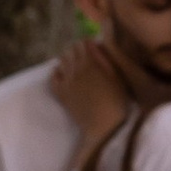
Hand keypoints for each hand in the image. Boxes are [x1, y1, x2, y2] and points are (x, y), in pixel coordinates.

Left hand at [50, 35, 130, 152]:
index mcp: (91, 64)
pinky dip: (57, 72)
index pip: (82, 43)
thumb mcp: (117, 78)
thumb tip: (95, 45)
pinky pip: (53, 77)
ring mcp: (66, 81)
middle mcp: (76, 69)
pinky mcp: (61, 93)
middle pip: (71, 50)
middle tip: (85, 56)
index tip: (92, 47)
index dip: (87, 44)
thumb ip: (105, 60)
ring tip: (75, 65)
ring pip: (61, 61)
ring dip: (68, 59)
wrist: (102, 127)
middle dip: (77, 50)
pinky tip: (64, 74)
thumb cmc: (116, 103)